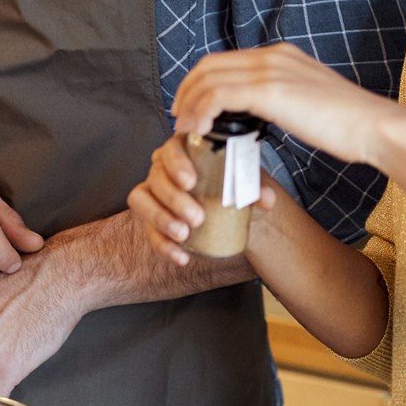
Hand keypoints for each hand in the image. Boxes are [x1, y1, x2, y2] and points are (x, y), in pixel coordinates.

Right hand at [128, 134, 275, 268]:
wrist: (230, 207)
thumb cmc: (231, 183)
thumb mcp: (245, 182)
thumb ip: (256, 186)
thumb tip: (265, 199)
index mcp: (184, 150)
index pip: (171, 148)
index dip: (176, 163)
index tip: (191, 182)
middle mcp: (163, 168)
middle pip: (156, 177)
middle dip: (173, 199)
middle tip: (196, 217)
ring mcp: (152, 192)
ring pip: (141, 201)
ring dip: (161, 219)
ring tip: (184, 235)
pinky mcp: (149, 217)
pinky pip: (147, 230)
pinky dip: (163, 245)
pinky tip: (182, 256)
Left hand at [170, 43, 394, 168]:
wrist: (374, 126)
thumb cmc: (348, 124)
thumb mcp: (309, 102)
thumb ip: (283, 99)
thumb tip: (262, 114)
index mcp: (281, 56)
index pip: (226, 60)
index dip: (201, 82)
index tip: (192, 107)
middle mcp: (273, 57)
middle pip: (210, 64)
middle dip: (187, 90)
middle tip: (179, 117)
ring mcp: (271, 71)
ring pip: (209, 79)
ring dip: (190, 105)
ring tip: (185, 130)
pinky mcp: (270, 91)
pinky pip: (219, 96)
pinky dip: (202, 113)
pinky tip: (200, 132)